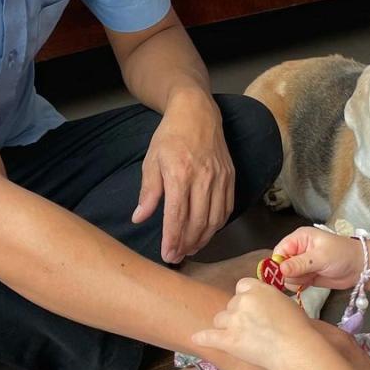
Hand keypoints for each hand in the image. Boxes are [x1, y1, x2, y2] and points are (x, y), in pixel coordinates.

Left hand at [133, 91, 233, 263]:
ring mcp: (220, 178)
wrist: (197, 113)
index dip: (172, 239)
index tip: (167, 255)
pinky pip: (227, 209)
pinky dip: (217, 225)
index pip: (177, 216)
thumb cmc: (171, 136)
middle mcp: (203, 178)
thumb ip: (148, 192)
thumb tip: (139, 218)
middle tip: (176, 256)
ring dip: (203, 239)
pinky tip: (206, 232)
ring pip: (215, 219)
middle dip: (187, 244)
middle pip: (198, 222)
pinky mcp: (230, 177)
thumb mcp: (151, 161)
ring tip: (190, 248)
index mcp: (180, 173)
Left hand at [191, 277, 311, 369]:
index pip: (241, 286)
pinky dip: (203, 338)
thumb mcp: (284, 301)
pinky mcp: (228, 340)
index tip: (252, 306)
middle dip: (238, 314)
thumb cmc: (297, 327)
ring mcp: (233, 321)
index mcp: (257, 289)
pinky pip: (209, 336)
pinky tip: (197, 338)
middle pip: (231, 304)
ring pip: (220, 319)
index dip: (245, 296)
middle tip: (253, 327)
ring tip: (241, 338)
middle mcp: (242, 301)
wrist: (294, 347)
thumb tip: (262, 304)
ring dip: (226, 326)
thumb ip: (267, 299)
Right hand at [274, 226, 361, 290]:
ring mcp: (301, 265)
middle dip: (290, 273)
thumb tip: (280, 269)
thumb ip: (300, 263)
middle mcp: (297, 250)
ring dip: (297, 280)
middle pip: (281, 265)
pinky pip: (295, 284)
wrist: (359, 267)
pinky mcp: (306, 276)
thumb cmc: (342, 254)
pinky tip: (311, 282)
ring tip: (312, 276)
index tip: (286, 273)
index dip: (279, 263)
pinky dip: (300, 286)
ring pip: (287, 277)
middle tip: (305, 274)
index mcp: (299, 239)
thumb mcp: (321, 257)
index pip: (279, 251)